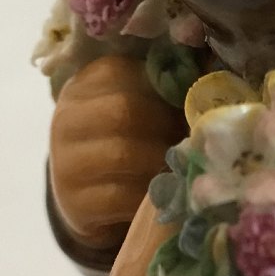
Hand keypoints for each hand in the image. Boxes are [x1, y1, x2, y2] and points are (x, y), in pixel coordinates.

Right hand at [49, 56, 182, 248]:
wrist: (87, 198)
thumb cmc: (124, 142)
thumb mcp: (134, 109)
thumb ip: (161, 92)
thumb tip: (210, 78)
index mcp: (83, 85)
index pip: (123, 73)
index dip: (163, 89)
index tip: (187, 103)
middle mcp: (67, 119)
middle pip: (124, 112)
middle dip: (165, 127)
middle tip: (191, 139)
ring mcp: (65, 161)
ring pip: (122, 153)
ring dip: (161, 162)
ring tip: (182, 165)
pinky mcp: (74, 202)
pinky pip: (120, 194)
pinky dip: (149, 195)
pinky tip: (164, 194)